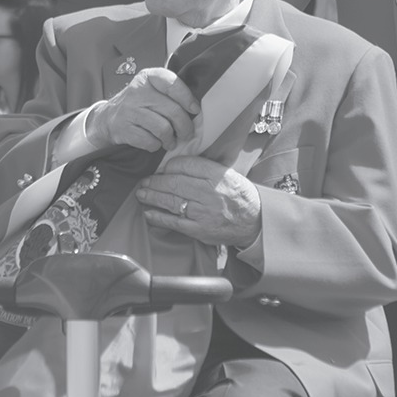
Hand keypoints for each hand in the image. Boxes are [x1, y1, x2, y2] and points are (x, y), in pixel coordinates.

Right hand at [85, 67, 199, 151]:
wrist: (107, 119)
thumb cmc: (138, 104)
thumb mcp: (151, 89)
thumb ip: (170, 92)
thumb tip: (195, 108)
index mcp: (147, 77)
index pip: (172, 83)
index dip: (187, 98)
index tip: (194, 110)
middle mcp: (137, 91)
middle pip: (173, 111)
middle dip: (185, 126)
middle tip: (187, 133)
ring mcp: (129, 111)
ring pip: (163, 129)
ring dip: (171, 139)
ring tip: (171, 141)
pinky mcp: (124, 129)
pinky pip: (150, 141)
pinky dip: (156, 145)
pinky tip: (155, 143)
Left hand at [137, 156, 261, 247]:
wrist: (256, 222)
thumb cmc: (239, 196)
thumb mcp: (228, 174)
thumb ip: (204, 169)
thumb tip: (174, 165)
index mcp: (219, 175)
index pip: (186, 165)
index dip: (169, 167)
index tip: (162, 169)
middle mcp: (211, 193)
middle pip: (175, 183)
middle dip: (155, 182)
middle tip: (144, 181)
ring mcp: (204, 212)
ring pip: (171, 201)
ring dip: (152, 197)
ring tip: (141, 194)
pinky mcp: (200, 230)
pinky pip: (174, 222)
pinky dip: (158, 217)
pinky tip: (148, 213)